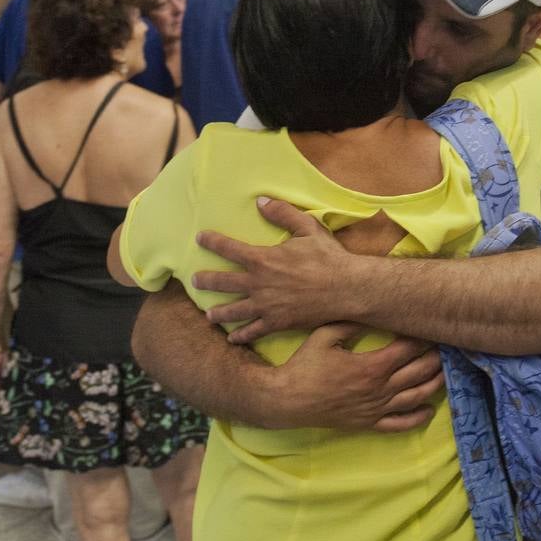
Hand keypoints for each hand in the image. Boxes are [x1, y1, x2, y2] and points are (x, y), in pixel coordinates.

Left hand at [196, 198, 357, 341]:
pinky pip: (253, 331)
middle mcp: (258, 283)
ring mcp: (266, 306)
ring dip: (218, 312)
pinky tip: (233, 339)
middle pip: (223, 282)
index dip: (211, 242)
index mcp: (263, 259)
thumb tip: (261, 201)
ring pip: (233, 310)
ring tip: (209, 315)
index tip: (200, 238)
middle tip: (194, 280)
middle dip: (206, 280)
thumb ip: (282, 213)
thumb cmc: (328, 257)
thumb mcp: (307, 228)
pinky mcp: (277, 322)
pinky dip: (242, 335)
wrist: (346, 288)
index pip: (228, 248)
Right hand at [267, 323, 443, 432]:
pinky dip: (417, 418)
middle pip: (418, 372)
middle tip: (445, 346)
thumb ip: (351, 323)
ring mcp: (376, 409)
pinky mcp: (369, 423)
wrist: (288, 400)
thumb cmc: (305, 366)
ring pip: (415, 397)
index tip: (430, 328)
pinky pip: (400, 424)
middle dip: (435, 358)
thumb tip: (372, 309)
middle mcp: (379, 389)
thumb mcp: (325, 335)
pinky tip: (429, 410)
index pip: (407, 349)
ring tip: (445, 372)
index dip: (422, 338)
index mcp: (371, 366)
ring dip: (434, 384)